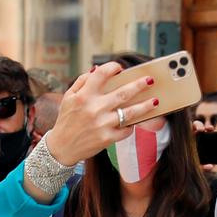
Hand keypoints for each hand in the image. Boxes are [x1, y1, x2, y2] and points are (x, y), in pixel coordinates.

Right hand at [41, 63, 156, 165]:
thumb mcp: (68, 98)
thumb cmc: (66, 121)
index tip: (120, 67)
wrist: (61, 148)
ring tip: (155, 101)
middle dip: (139, 85)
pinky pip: (125, 130)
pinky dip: (131, 125)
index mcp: (83, 96)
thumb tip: (97, 69)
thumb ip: (82, 82)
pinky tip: (135, 121)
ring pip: (129, 113)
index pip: (101, 75)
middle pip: (123, 93)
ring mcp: (101, 124)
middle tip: (150, 81)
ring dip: (145, 106)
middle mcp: (94, 109)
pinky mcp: (106, 138)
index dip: (113, 68)